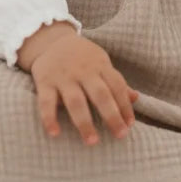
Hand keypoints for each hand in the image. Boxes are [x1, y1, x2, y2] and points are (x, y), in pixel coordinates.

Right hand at [29, 29, 139, 144]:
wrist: (50, 40)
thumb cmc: (81, 57)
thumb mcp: (101, 62)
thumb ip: (115, 82)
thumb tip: (136, 98)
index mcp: (100, 65)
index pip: (117, 86)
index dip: (125, 105)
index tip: (129, 125)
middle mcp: (83, 71)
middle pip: (100, 94)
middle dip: (112, 116)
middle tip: (120, 135)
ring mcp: (64, 77)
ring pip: (76, 101)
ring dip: (84, 122)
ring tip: (92, 142)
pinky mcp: (45, 82)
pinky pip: (46, 102)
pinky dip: (49, 118)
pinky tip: (55, 133)